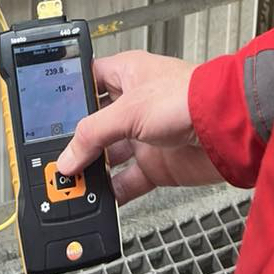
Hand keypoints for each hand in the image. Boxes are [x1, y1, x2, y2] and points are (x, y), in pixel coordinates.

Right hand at [56, 50, 221, 203]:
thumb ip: (93, 134)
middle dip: (76, 142)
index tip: (46, 115)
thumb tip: (67, 157)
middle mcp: (134, 104)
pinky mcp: (158, 164)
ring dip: (92, 171)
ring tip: (71, 183)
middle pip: (95, 124)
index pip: (88, 81)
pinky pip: (128, 181)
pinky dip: (114, 192)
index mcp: (126, 74)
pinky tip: (99, 199)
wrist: (227, 127)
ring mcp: (146, 135)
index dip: (67, 96)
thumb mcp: (129, 110)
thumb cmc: (188, 97)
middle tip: (54, 158)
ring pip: (109, 156)